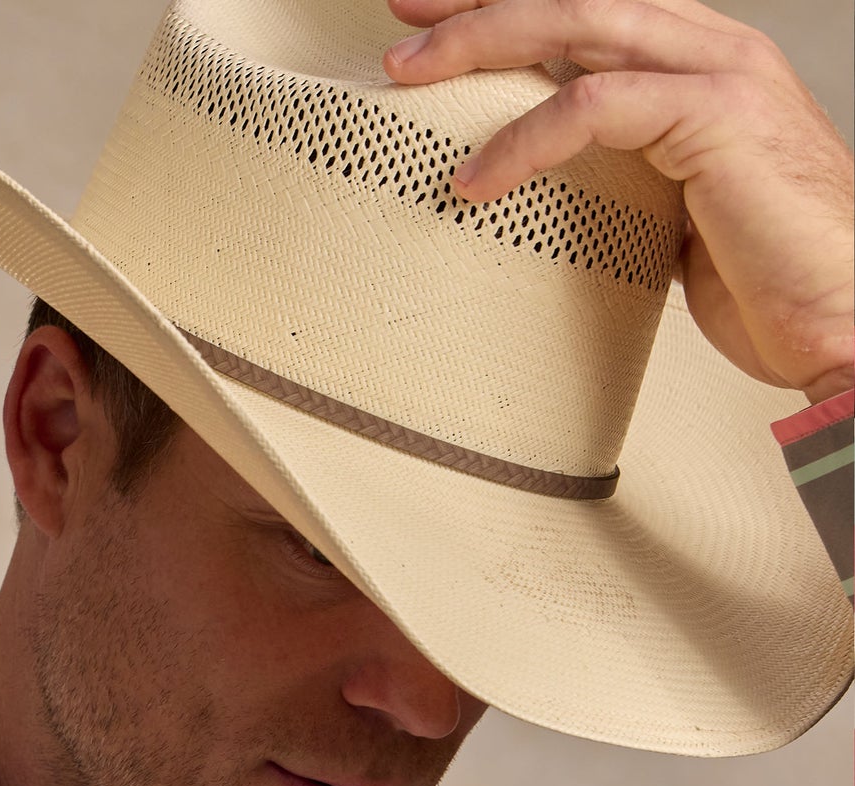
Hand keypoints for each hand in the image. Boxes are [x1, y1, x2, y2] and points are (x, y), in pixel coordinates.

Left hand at [383, 0, 854, 403]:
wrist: (843, 325)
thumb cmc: (772, 288)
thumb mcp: (677, 217)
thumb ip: (626, 179)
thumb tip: (551, 192)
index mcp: (704, 66)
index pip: (593, 14)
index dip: (513, 11)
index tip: (437, 25)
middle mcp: (714, 51)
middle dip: (481, 2)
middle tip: (401, 15)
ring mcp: (720, 74)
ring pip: (577, 25)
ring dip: (481, 44)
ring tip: (409, 79)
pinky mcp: (714, 116)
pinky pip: (592, 107)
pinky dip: (523, 140)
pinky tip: (474, 180)